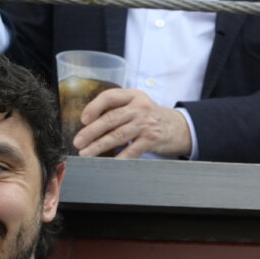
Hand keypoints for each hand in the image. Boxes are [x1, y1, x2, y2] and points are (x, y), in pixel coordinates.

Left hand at [73, 89, 192, 158]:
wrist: (180, 128)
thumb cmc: (153, 117)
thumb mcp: (139, 105)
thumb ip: (119, 108)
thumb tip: (91, 123)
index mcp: (134, 96)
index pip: (109, 97)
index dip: (94, 107)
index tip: (83, 119)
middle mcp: (140, 108)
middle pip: (110, 119)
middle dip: (91, 132)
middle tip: (78, 141)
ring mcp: (146, 124)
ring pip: (118, 135)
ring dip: (99, 145)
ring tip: (86, 153)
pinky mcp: (152, 140)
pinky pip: (132, 150)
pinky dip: (119, 157)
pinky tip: (109, 162)